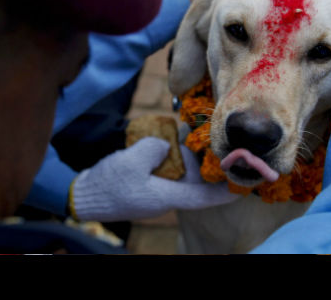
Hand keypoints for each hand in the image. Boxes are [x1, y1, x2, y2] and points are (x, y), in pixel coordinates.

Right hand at [70, 137, 239, 221]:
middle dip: (212, 165)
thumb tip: (164, 144)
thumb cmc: (108, 185)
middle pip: (198, 180)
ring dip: (192, 156)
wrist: (84, 195)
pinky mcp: (148, 181)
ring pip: (184, 172)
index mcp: (167, 196)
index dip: (226, 191)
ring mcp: (158, 188)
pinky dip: (175, 154)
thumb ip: (153, 150)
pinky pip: (169, 168)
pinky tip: (175, 137)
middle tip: (228, 146)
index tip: (245, 184)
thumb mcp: (130, 163)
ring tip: (202, 135)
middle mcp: (167, 194)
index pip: (204, 196)